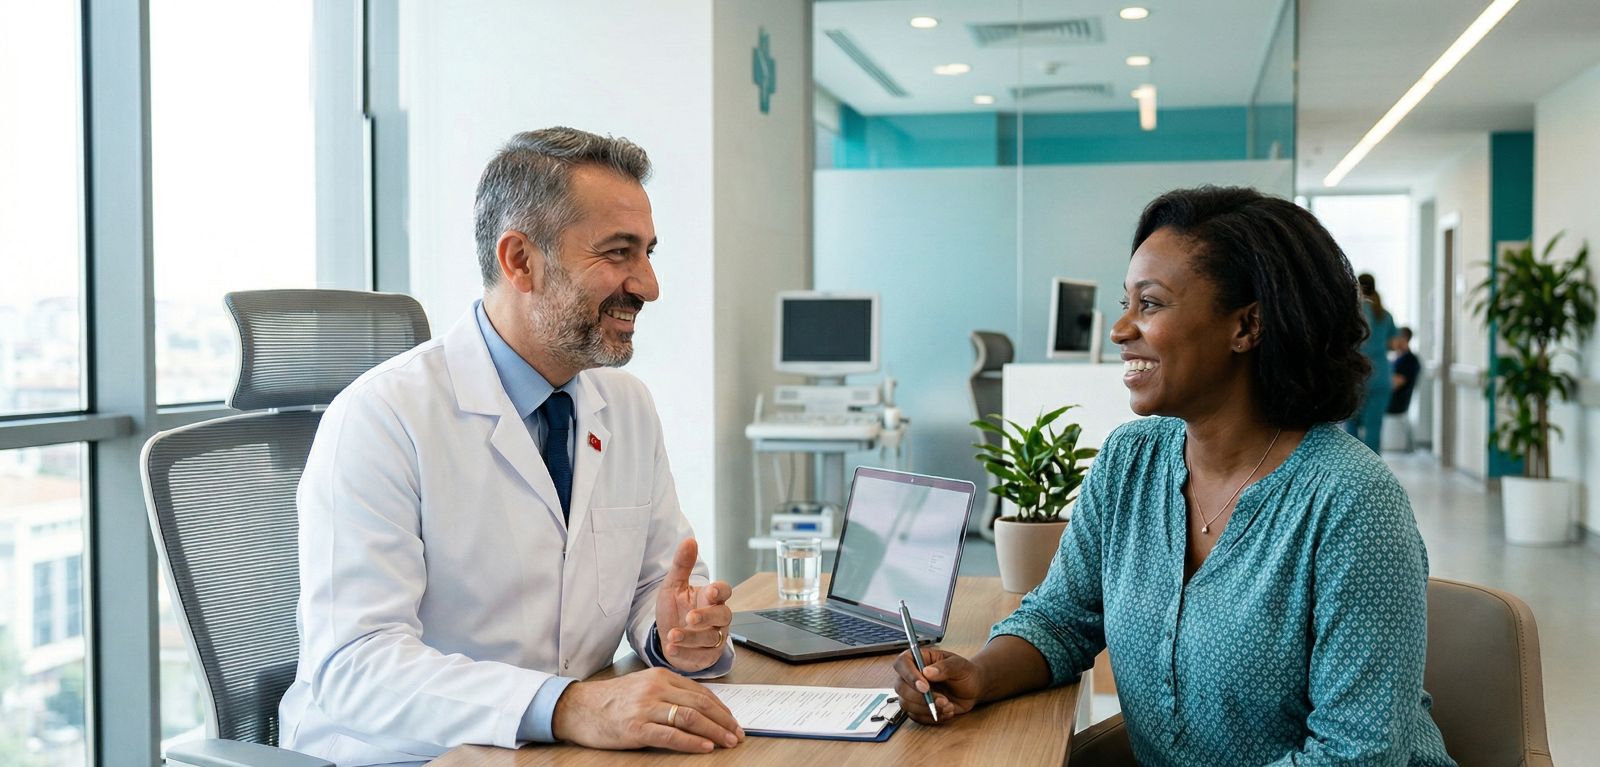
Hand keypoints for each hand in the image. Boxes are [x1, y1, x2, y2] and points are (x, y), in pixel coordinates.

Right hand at [551, 667, 744, 751]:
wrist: (578, 708)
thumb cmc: (611, 700)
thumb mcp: (643, 687)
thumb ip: (669, 693)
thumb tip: (700, 710)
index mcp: (660, 676)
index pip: (700, 692)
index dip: (721, 708)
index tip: (733, 721)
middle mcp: (656, 688)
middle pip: (700, 704)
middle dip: (723, 721)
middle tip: (737, 734)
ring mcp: (646, 708)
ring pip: (690, 717)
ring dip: (714, 731)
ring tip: (728, 742)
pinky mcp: (636, 728)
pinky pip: (671, 735)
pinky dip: (692, 742)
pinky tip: (705, 747)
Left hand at [654, 538, 732, 671]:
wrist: (668, 637)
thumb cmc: (677, 609)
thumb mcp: (674, 586)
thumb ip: (682, 565)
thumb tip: (689, 540)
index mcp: (712, 598)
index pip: (725, 591)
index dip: (720, 591)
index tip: (711, 591)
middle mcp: (717, 618)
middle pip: (722, 616)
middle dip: (707, 617)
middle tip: (691, 617)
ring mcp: (714, 638)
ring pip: (710, 638)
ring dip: (691, 637)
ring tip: (672, 635)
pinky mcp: (706, 656)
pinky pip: (700, 656)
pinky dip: (685, 654)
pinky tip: (672, 649)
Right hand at [892, 647, 982, 724]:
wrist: (972, 689)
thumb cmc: (965, 673)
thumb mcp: (959, 666)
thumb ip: (945, 667)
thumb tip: (927, 672)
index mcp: (919, 659)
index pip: (902, 663)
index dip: (909, 675)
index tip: (924, 686)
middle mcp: (912, 676)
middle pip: (900, 687)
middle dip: (920, 697)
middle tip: (941, 699)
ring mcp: (913, 693)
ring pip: (906, 704)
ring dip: (927, 708)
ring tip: (948, 705)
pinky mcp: (918, 708)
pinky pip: (916, 716)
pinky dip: (932, 717)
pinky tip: (946, 711)